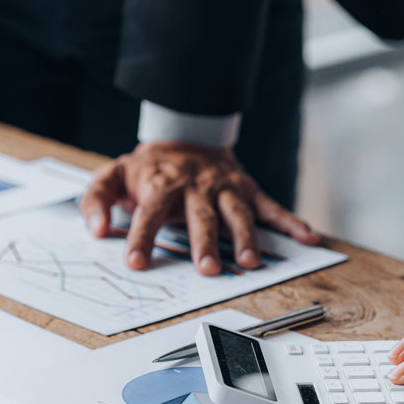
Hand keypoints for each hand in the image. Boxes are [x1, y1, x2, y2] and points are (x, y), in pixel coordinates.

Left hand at [80, 141, 319, 275]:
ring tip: (250, 262)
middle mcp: (196, 187)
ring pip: (238, 214)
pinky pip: (272, 207)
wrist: (187, 134)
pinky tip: (308, 238)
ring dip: (246, 238)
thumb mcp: (114, 175)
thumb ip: (97, 199)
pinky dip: (292, 222)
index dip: (140, 237)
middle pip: (200, 216)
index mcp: (161, 185)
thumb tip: (95, 229)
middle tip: (208, 269)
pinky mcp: (248, 190)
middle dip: (205, 242)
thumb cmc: (150, 167)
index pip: (148, 213)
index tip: (135, 262)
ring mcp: (225, 189)